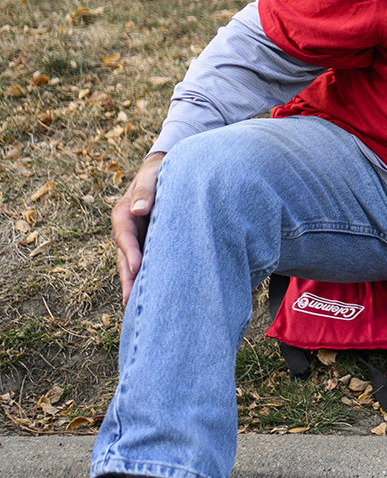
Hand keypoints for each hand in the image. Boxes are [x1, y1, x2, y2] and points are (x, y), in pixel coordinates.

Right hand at [113, 152, 165, 301]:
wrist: (170, 170)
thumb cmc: (161, 171)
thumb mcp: (152, 175)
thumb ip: (145, 191)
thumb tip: (139, 210)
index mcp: (125, 213)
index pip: (124, 235)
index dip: (130, 252)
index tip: (137, 268)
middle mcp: (129, 229)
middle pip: (127, 256)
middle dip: (129, 278)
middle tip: (131, 301)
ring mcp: (140, 238)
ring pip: (136, 263)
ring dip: (137, 283)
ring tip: (142, 307)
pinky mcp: (152, 243)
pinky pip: (151, 261)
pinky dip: (152, 276)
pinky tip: (158, 294)